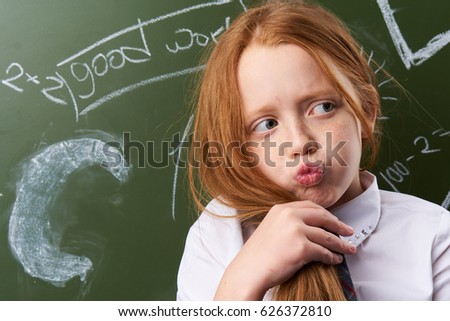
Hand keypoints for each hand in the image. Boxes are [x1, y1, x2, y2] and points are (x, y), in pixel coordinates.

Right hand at [214, 201, 355, 299]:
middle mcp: (289, 215)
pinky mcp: (301, 248)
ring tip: (349, 249)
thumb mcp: (270, 228)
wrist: (249, 271)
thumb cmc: (258, 255)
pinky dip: (332, 257)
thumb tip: (311, 227)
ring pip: (326, 236)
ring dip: (340, 244)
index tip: (335, 220)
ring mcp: (295, 230)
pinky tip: (335, 260)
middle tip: (349, 232)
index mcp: (281, 209)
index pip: (311, 206)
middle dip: (338, 225)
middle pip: (322, 217)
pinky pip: (323, 252)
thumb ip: (288, 222)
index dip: (326, 214)